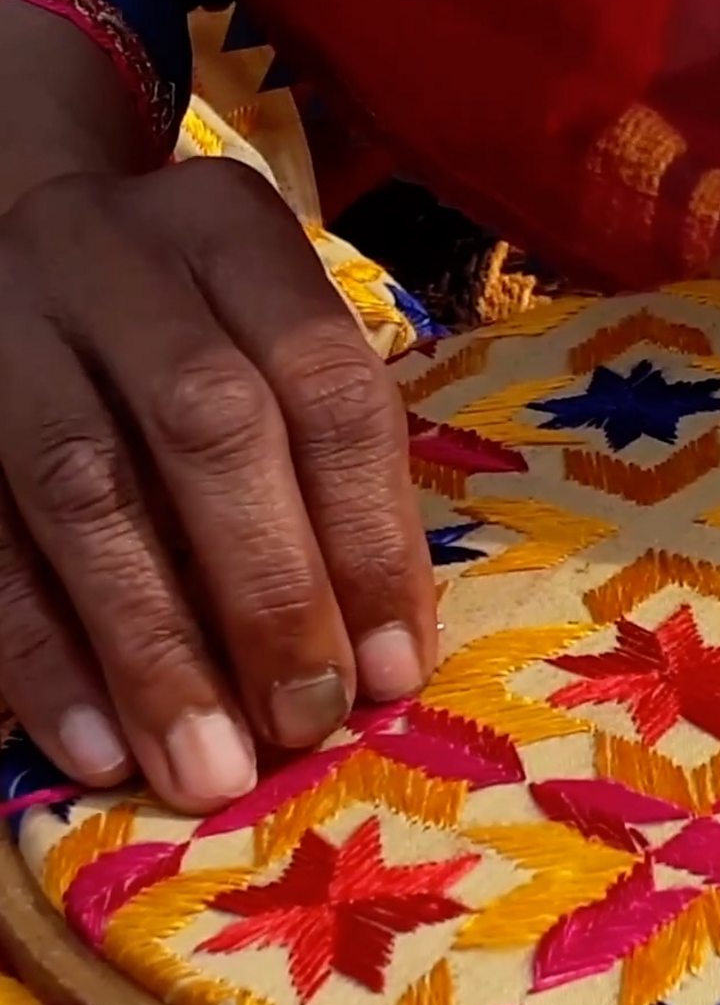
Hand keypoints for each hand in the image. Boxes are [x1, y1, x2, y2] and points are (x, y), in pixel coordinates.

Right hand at [0, 159, 436, 811]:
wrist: (24, 235)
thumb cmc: (196, 320)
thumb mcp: (275, 345)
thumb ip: (329, 470)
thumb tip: (379, 658)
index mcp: (235, 236)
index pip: (328, 388)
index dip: (370, 539)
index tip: (396, 669)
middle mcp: (115, 259)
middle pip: (207, 426)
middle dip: (267, 592)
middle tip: (305, 722)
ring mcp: (6, 325)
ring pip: (82, 488)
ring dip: (153, 647)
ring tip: (206, 769)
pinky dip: (40, 653)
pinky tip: (95, 748)